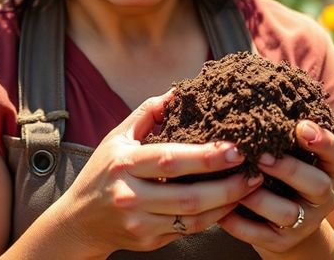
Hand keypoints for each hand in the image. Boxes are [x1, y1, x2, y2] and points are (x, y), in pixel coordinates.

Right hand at [55, 89, 263, 255]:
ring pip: (194, 219)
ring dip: (227, 204)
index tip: (234, 147)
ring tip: (251, 186)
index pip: (169, 160)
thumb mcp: (117, 138)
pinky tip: (230, 203)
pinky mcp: (149, 241)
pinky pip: (189, 230)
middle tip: (254, 171)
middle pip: (188, 196)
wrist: (79, 222)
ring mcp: (140, 223)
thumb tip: (178, 91)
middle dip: (227, 185)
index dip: (205, 156)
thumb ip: (148, 114)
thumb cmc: (102, 171)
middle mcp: (130, 196)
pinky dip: (214, 218)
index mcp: (124, 164)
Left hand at [217, 120, 333, 258]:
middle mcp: (323, 197)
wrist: (284, 228)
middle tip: (261, 155)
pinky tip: (220, 209)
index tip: (300, 126)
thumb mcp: (292, 154)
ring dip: (258, 196)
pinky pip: (260, 235)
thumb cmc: (282, 177)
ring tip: (236, 182)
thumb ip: (280, 130)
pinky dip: (238, 222)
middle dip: (288, 168)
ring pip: (287, 213)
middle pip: (317, 184)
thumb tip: (247, 84)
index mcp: (328, 170)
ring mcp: (304, 223)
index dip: (323, 141)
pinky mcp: (281, 243)